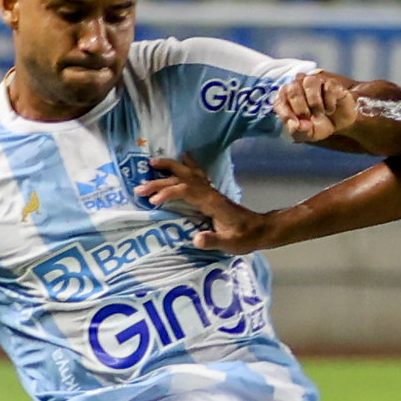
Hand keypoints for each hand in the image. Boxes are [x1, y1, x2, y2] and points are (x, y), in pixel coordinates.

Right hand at [139, 155, 270, 252]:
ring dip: (170, 167)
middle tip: (140, 186)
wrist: (260, 230)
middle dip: (161, 180)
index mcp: (211, 202)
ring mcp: (210, 191)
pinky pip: (197, 174)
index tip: (154, 201)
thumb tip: (196, 239)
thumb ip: (213, 241)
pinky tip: (183, 157)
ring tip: (152, 162)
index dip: (169, 193)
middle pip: (183, 179)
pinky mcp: (211, 193)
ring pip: (188, 173)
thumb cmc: (245, 237)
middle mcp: (209, 193)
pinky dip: (187, 165)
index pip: (186, 191)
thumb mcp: (230, 243)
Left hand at [274, 70, 358, 144]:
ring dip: (314, 102)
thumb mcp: (306, 134)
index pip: (279, 99)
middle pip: (292, 88)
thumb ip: (298, 132)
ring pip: (309, 82)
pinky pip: (328, 87)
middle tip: (308, 118)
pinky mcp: (332, 83)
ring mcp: (316, 81)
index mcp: (287, 96)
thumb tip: (297, 125)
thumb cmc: (319, 124)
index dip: (286, 113)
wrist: (341, 123)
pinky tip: (330, 109)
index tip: (295, 125)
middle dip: (300, 107)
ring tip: (320, 114)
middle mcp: (299, 85)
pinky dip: (329, 102)